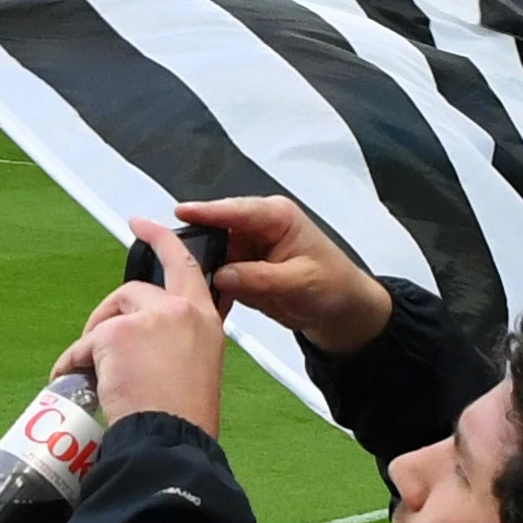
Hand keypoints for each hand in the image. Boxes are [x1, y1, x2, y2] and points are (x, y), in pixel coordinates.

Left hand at [64, 217, 234, 438]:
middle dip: (111, 312)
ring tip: (95, 372)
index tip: (144, 225)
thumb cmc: (186, 415)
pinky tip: (77, 380)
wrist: (172, 438)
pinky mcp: (115, 333)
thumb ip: (176, 341)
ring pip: (107, 317)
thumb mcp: (197, 366)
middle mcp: (179, 310)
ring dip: (95, 341)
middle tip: (98, 336)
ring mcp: (147, 318)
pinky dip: (75, 362)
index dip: (162, 240)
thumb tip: (146, 342)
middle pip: (134, 290)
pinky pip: (84, 345)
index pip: (185, 265)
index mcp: (204, 319)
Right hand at [172, 194, 396, 360]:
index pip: (236, 210)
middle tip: (180, 263)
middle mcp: (258, 228)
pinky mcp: (241, 269)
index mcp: (276, 217)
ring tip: (194, 287)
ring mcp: (247, 249)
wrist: (342, 311)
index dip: (207, 211)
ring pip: (212, 255)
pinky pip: (217, 276)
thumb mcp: (299, 282)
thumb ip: (260, 277)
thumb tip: (224, 274)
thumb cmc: (334, 286)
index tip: (182, 212)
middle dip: (200, 247)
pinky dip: (212, 288)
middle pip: (216, 231)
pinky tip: (210, 301)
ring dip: (205, 272)